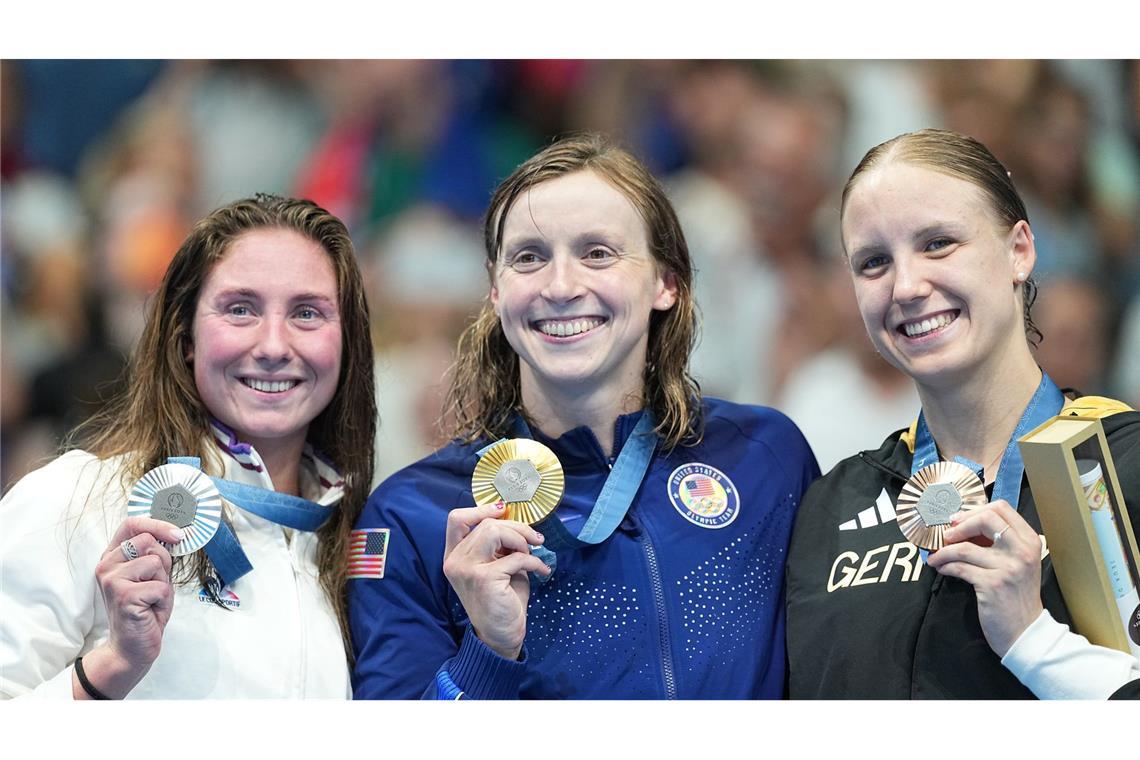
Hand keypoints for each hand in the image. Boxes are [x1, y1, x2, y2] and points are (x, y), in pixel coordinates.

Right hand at [76, 517, 182, 698]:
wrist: (132, 647)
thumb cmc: (145, 610)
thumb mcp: (152, 575)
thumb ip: (155, 554)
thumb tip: (175, 532)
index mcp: (112, 556)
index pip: (132, 524)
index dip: (157, 524)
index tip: (178, 533)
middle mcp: (106, 565)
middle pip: (148, 541)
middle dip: (162, 562)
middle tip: (155, 584)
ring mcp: (112, 579)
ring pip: (156, 562)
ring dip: (162, 582)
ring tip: (150, 598)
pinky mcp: (124, 595)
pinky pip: (160, 586)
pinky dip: (163, 599)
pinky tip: (149, 609)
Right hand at [443, 501, 550, 660]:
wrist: (501, 634)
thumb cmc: (502, 598)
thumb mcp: (497, 564)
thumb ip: (498, 543)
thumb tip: (514, 519)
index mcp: (455, 555)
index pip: (457, 519)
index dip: (481, 509)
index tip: (504, 510)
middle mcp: (455, 561)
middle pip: (485, 524)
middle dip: (516, 527)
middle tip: (534, 540)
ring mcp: (466, 570)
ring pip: (494, 532)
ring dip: (521, 540)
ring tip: (532, 554)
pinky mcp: (483, 579)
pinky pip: (515, 557)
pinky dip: (534, 562)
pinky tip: (542, 571)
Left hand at [926, 500, 1043, 656]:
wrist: (1025, 631)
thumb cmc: (1016, 595)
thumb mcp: (1017, 563)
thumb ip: (1000, 542)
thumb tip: (963, 524)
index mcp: (1030, 541)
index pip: (1002, 508)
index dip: (975, 510)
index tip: (959, 521)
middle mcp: (1022, 551)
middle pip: (985, 518)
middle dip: (959, 524)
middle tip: (946, 535)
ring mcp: (1008, 567)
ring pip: (964, 546)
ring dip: (943, 551)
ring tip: (936, 556)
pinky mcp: (992, 584)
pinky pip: (959, 567)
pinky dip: (944, 565)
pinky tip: (941, 568)